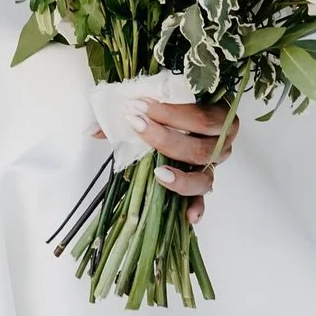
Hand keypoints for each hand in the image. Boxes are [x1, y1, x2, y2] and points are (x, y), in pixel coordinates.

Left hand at [96, 100, 239, 222]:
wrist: (187, 115)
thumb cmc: (173, 105)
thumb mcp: (158, 100)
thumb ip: (132, 109)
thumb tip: (93, 131)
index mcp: (217, 115)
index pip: (200, 117)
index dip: (170, 114)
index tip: (139, 107)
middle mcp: (222, 143)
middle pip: (201, 148)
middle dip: (166, 138)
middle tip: (138, 126)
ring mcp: (214, 165)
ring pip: (205, 178)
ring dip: (182, 178)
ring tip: (160, 175)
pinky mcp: (204, 182)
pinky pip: (203, 198)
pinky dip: (197, 206)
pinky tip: (188, 215)